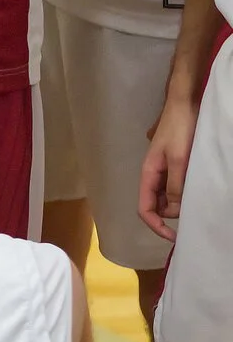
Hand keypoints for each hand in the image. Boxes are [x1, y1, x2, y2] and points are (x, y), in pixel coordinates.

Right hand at [140, 94, 197, 241]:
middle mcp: (154, 175)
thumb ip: (175, 186)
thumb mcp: (179, 160)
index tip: (175, 236)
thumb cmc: (179, 130)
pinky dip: (185, 194)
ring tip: (198, 204)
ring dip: (179, 205)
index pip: (144, 208)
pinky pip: (176, 187)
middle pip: (156, 206)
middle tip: (193, 219)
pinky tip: (197, 191)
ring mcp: (165, 170)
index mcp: (148, 173)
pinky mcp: (175, 165)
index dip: (156, 226)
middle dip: (170, 217)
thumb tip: (174, 211)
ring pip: (168, 197)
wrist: (185, 104)